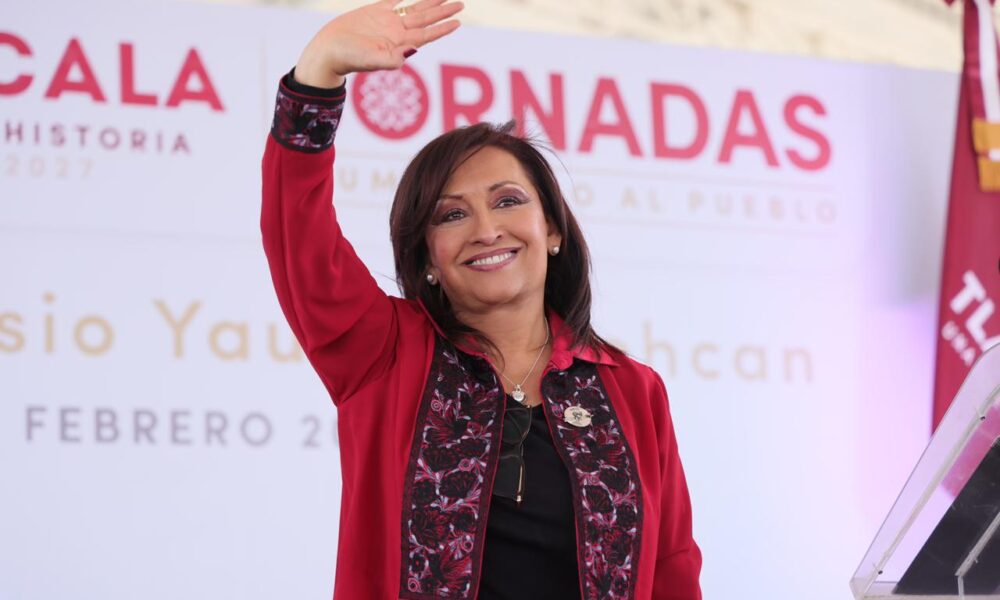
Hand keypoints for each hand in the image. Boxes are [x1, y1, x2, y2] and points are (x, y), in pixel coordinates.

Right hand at [295, 0, 463, 87]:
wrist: (329, 50)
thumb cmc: (349, 58)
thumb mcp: (372, 60)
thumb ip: (392, 58)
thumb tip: (413, 50)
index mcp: (400, 45)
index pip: (427, 35)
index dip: (442, 28)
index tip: (457, 21)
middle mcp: (397, 33)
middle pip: (426, 20)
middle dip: (443, 12)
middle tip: (460, 4)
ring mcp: (387, 21)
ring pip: (414, 9)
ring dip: (430, 2)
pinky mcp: (375, 11)